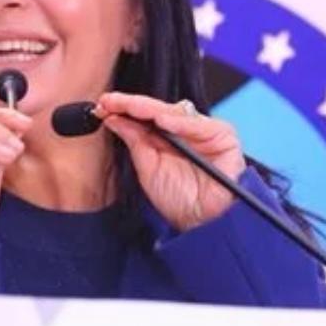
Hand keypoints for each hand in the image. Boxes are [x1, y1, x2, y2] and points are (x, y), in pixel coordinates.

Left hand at [95, 92, 246, 230]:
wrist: (204, 223)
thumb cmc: (179, 201)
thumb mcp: (148, 169)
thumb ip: (136, 142)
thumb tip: (115, 118)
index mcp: (167, 138)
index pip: (144, 117)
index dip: (123, 110)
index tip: (102, 106)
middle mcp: (185, 131)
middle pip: (157, 111)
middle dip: (132, 105)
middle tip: (110, 102)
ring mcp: (204, 131)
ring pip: (175, 113)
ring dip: (151, 109)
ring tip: (131, 107)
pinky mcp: (223, 136)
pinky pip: (200, 125)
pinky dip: (180, 122)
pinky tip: (162, 120)